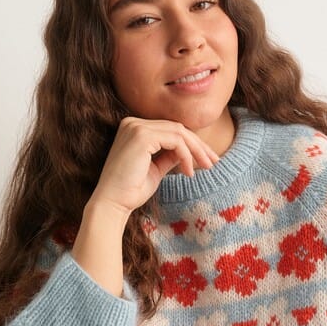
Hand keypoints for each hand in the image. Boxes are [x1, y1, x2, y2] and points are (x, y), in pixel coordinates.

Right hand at [90, 116, 219, 215]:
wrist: (113, 202)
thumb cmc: (131, 190)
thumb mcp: (155, 169)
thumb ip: (169, 157)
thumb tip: (187, 152)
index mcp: (134, 128)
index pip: (170, 130)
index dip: (191, 144)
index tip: (207, 160)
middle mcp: (133, 123)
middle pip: (177, 128)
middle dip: (199, 145)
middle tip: (214, 162)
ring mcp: (136, 127)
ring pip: (179, 132)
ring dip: (196, 151)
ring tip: (207, 167)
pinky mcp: (142, 136)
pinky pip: (175, 141)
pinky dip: (186, 155)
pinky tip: (188, 172)